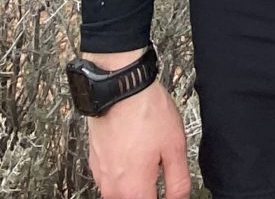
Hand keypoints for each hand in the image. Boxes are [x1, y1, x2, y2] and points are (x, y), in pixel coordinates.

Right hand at [82, 62, 189, 198]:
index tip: (170, 193)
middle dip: (148, 194)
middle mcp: (113, 189)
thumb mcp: (175, 147)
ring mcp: (101, 176)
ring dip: (135, 188)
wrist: (120, 87)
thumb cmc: (146, 112)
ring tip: (149, 164)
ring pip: (120, 195)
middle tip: (160, 176)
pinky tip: (135, 156)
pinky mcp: (95, 162)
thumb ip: (178, 183)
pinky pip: (111, 180)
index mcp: (134, 191)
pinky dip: (124, 175)